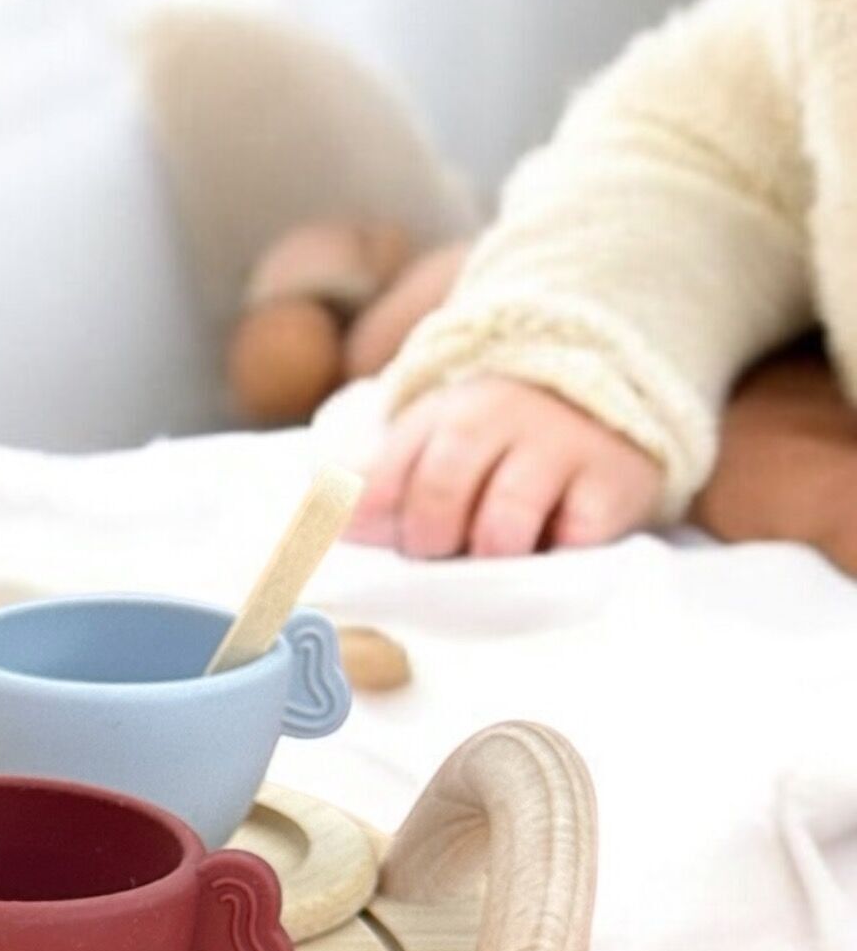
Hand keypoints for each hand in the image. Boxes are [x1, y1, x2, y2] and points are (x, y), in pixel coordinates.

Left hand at [348, 379, 665, 557]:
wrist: (610, 396)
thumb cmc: (503, 439)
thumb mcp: (434, 440)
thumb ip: (380, 479)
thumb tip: (335, 530)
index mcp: (446, 414)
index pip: (385, 480)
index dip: (377, 525)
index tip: (385, 544)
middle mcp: (503, 419)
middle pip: (438, 500)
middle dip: (430, 544)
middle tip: (444, 552)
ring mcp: (562, 449)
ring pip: (502, 528)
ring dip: (489, 554)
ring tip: (497, 550)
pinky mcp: (614, 483)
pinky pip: (573, 538)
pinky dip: (557, 554)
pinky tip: (553, 542)